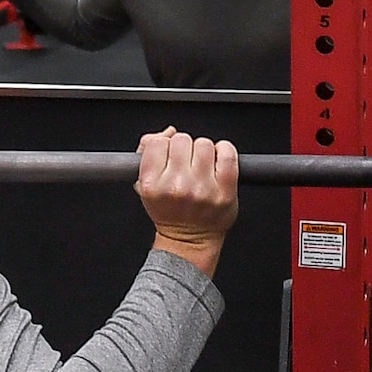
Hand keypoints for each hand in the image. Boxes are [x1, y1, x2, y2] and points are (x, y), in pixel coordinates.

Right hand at [135, 129, 238, 276]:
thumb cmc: (169, 212)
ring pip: (204, 144)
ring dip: (204, 151)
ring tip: (202, 167)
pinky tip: (218, 161)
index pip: (156, 143)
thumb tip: (167, 132)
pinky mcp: (225, 190)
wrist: (190, 239)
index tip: (169, 157)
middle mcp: (176, 186)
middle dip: (184, 149)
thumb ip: (147, 153)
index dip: (163, 146)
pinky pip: (227, 154)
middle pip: (181, 140)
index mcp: (152, 184)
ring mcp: (202, 188)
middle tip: (186, 164)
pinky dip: (224, 151)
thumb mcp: (144, 186)